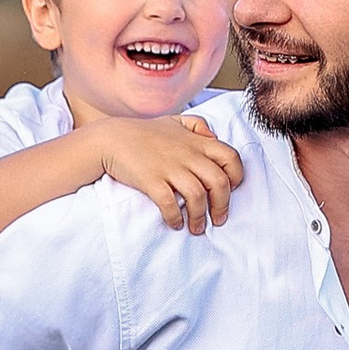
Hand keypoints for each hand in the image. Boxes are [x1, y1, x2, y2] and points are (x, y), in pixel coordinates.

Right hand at [88, 112, 244, 233]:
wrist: (111, 139)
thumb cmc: (145, 133)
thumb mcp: (175, 121)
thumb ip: (198, 125)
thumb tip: (215, 137)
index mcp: (196, 142)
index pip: (230, 157)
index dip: (236, 176)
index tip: (231, 190)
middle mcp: (187, 155)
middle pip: (219, 182)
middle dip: (222, 205)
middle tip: (218, 219)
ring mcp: (170, 168)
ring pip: (197, 197)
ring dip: (199, 217)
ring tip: (196, 228)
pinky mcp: (152, 181)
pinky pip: (170, 204)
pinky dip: (175, 218)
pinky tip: (175, 224)